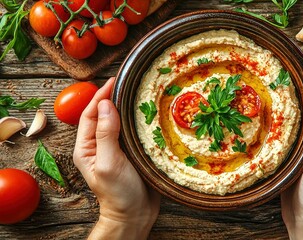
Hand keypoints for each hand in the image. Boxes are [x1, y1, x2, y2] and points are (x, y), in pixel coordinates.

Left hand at [73, 77, 160, 238]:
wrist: (135, 215)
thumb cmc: (118, 194)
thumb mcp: (110, 163)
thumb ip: (106, 134)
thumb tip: (107, 104)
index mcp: (87, 147)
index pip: (91, 114)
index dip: (101, 95)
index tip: (115, 80)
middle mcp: (100, 145)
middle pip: (106, 115)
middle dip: (115, 97)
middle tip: (129, 82)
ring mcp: (117, 149)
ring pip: (121, 121)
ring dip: (129, 107)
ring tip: (141, 93)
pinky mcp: (133, 153)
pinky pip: (134, 131)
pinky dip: (140, 120)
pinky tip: (150, 113)